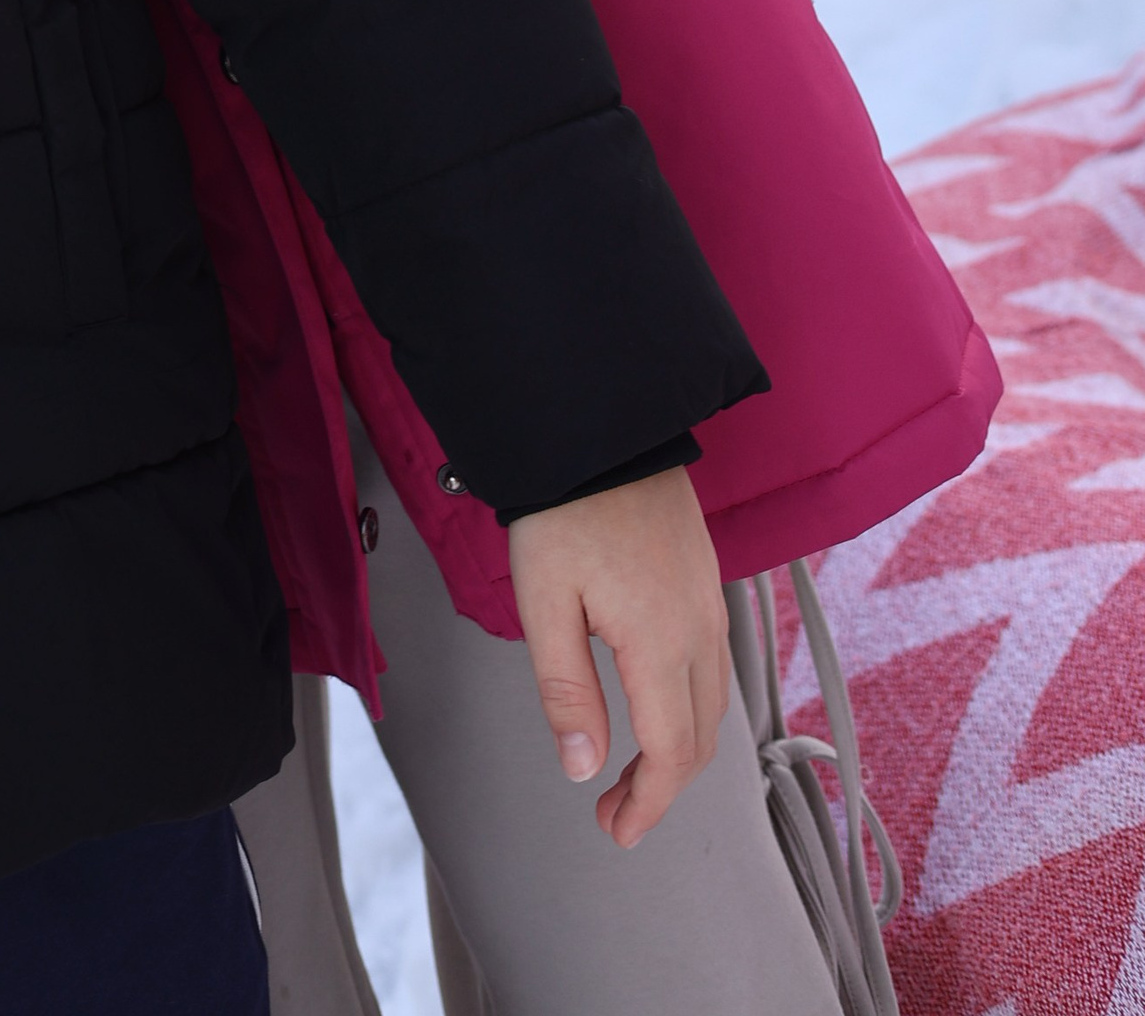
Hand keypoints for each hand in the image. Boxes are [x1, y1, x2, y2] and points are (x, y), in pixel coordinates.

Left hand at [506, 465, 728, 846]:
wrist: (602, 425)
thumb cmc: (563, 509)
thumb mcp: (545, 601)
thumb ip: (566, 689)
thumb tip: (583, 769)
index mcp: (660, 641)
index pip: (670, 752)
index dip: (648, 804)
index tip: (618, 833)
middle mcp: (700, 630)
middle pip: (699, 738)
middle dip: (661, 789)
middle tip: (614, 813)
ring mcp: (711, 605)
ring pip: (713, 705)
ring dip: (679, 751)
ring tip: (631, 773)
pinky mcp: (707, 583)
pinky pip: (714, 667)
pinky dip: (692, 709)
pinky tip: (657, 709)